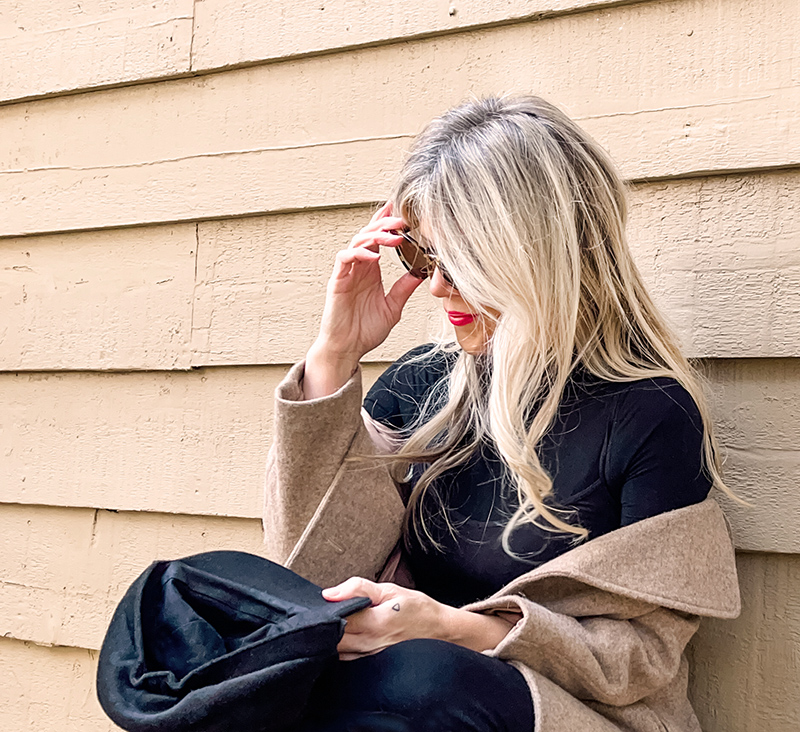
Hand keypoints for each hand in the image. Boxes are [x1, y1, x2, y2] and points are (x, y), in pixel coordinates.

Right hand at [312, 201, 424, 364]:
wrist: (347, 349)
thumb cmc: (365, 331)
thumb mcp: (393, 307)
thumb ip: (404, 288)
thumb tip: (422, 272)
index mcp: (371, 270)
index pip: (378, 238)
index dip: (387, 222)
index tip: (403, 210)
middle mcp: (359, 267)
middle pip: (369, 234)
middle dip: (386, 223)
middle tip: (403, 219)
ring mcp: (347, 273)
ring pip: (358, 241)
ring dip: (376, 235)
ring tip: (395, 236)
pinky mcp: (337, 281)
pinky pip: (345, 258)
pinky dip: (359, 254)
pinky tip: (375, 257)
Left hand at [322, 577, 518, 660]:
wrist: (438, 631)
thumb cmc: (415, 608)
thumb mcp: (390, 590)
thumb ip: (358, 588)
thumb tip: (329, 593)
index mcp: (373, 624)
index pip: (335, 621)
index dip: (323, 611)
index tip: (318, 602)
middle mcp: (368, 645)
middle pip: (331, 639)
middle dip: (323, 625)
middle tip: (321, 610)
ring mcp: (368, 656)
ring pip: (335, 650)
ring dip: (329, 637)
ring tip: (330, 621)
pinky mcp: (369, 661)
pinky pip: (344, 656)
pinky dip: (338, 646)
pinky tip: (340, 634)